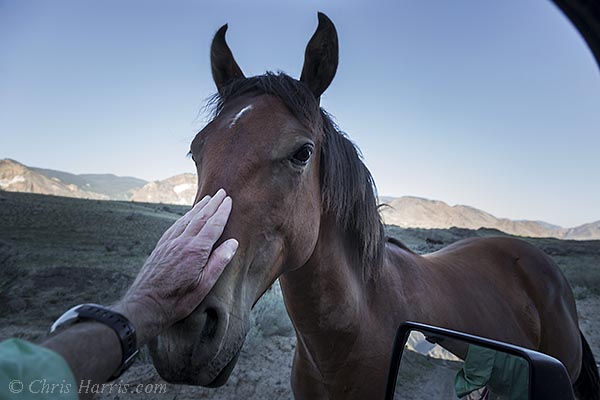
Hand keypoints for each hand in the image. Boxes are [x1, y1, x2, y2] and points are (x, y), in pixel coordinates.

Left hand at [113, 189, 237, 345]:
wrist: (144, 305)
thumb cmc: (177, 300)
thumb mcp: (204, 286)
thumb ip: (218, 262)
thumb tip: (232, 243)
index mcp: (196, 251)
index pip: (213, 225)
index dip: (222, 212)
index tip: (229, 201)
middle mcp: (182, 242)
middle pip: (200, 217)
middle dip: (212, 204)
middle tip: (222, 192)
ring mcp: (169, 243)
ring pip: (187, 219)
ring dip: (199, 207)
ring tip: (207, 199)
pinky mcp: (161, 247)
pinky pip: (176, 226)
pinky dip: (185, 217)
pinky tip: (188, 216)